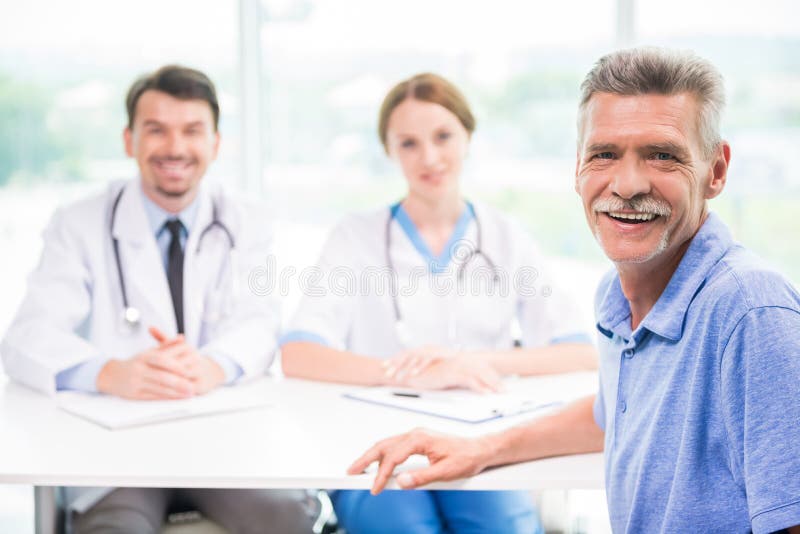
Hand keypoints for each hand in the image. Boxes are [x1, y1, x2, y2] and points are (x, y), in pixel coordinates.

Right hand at [96, 334, 195, 399]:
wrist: (111, 375)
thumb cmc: (136, 362)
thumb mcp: (149, 351)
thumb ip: (166, 345)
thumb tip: (182, 338)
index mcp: (144, 357)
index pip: (161, 360)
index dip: (175, 366)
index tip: (188, 370)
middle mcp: (139, 370)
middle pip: (161, 377)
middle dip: (178, 383)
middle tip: (192, 387)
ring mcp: (136, 383)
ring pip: (158, 388)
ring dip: (175, 392)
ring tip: (189, 393)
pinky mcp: (135, 394)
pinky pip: (153, 396)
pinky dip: (167, 397)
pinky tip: (177, 398)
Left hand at [149, 327, 224, 394]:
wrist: (209, 372)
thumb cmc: (188, 359)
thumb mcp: (176, 348)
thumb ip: (163, 339)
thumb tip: (150, 327)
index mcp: (186, 347)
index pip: (167, 353)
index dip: (154, 360)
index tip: (141, 364)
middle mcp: (194, 357)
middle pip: (173, 365)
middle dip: (159, 371)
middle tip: (144, 377)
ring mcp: (198, 371)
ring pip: (179, 377)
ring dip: (166, 382)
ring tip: (151, 385)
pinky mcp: (201, 384)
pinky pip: (185, 389)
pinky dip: (175, 391)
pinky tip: (163, 393)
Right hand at [348, 428, 493, 493]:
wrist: (479, 450)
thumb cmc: (466, 458)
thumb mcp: (445, 472)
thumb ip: (422, 477)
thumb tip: (402, 482)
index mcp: (420, 439)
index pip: (393, 457)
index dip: (381, 474)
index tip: (374, 488)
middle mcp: (415, 434)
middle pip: (383, 446)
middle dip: (365, 459)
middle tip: (350, 472)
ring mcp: (415, 436)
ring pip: (386, 445)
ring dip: (371, 456)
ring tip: (358, 469)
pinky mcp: (417, 441)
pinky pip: (394, 446)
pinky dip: (382, 455)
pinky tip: (377, 464)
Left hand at [382, 345, 457, 380]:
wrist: (464, 359)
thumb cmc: (448, 363)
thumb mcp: (432, 363)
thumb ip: (421, 366)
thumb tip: (409, 374)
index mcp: (421, 350)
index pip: (404, 354)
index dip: (393, 360)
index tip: (384, 366)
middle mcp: (424, 348)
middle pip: (406, 354)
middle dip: (395, 364)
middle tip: (387, 373)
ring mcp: (431, 350)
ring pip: (414, 357)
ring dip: (405, 366)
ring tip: (398, 375)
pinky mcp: (438, 354)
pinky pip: (426, 360)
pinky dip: (419, 367)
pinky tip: (413, 373)